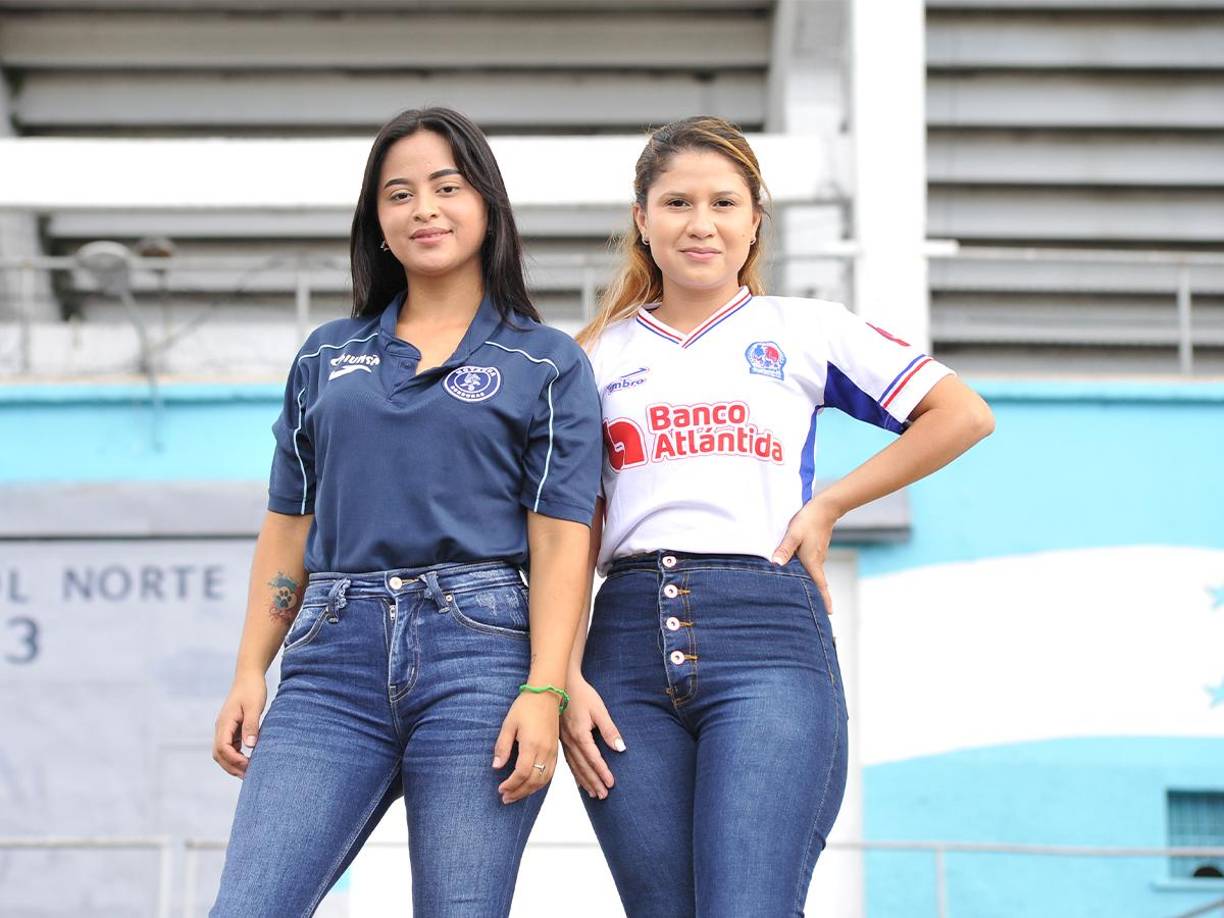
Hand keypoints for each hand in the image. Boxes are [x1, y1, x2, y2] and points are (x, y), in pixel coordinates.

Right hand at [212, 670, 266, 777]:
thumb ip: (251, 725)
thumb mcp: (254, 706)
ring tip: (249, 772)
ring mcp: (225, 728)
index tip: (249, 764)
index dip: (234, 760)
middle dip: (231, 767)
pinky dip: (236, 756)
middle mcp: (221, 727)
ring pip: (222, 752)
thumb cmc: (252, 689)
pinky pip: (229, 747)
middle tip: (248, 776)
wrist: (249, 676)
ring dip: (233, 763)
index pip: (222, 748)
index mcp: (224, 723)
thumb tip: (250, 746)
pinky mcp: (231, 728)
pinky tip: (249, 760)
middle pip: (219, 754)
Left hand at [492, 691, 560, 804]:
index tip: (500, 789)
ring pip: (543, 780)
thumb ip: (502, 746)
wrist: (547, 694)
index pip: (521, 773)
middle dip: (518, 792)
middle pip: (533, 781)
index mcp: (532, 744)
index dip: (511, 784)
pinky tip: (530, 785)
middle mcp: (544, 751)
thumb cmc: (526, 707)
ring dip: (529, 791)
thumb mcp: (509, 724)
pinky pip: (550, 773)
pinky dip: (540, 784)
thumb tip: (496, 767)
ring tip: (515, 795)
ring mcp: (552, 751)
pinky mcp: (556, 750)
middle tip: (505, 798)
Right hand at [560, 676, 624, 798]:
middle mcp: (570, 741)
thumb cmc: (582, 694)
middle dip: (594, 782)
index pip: (593, 759)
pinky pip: (568, 760)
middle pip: (583, 767)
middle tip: (604, 795)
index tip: (611, 784)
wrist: (561, 683)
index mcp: (580, 734)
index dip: (602, 772)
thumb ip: (609, 730)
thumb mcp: (599, 710)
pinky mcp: (561, 738)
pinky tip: (579, 779)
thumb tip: (621, 748)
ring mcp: (563, 741)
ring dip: (584, 780)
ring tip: (594, 793)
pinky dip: (575, 772)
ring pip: (574, 766)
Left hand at [772, 495, 839, 614]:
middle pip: (818, 584)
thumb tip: (776, 564)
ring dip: (811, 586)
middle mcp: (817, 562)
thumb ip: (784, 549)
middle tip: (815, 612)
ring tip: (804, 597)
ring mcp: (818, 556)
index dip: (824, 600)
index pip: (820, 586)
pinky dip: (808, 575)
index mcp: (813, 562)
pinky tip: (799, 575)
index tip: (829, 613)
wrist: (824, 508)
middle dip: (817, 598)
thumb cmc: (808, 521)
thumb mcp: (793, 535)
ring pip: (814, 575)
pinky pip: (812, 566)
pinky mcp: (815, 550)